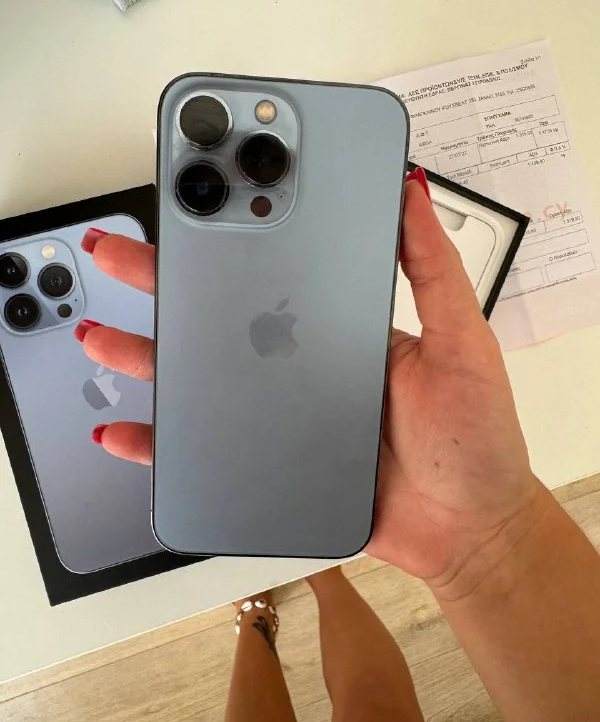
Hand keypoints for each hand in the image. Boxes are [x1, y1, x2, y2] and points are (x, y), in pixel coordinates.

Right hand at [77, 179, 539, 591]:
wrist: (466, 530)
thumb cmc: (472, 441)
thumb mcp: (462, 343)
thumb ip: (432, 271)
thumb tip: (410, 192)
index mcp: (337, 327)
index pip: (273, 271)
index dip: (231, 237)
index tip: (196, 200)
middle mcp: (299, 366)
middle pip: (219, 318)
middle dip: (162, 283)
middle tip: (119, 252)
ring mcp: (279, 417)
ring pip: (198, 380)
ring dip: (145, 356)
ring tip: (102, 334)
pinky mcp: (268, 464)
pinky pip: (201, 450)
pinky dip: (158, 443)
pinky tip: (125, 432)